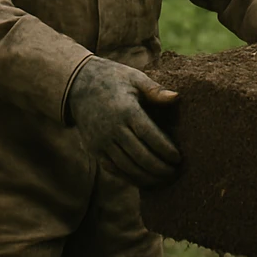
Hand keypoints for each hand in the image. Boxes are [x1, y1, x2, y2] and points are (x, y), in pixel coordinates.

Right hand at [67, 57, 179, 186]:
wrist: (78, 85)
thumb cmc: (113, 79)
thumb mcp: (135, 78)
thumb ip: (155, 90)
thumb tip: (177, 98)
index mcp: (125, 110)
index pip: (149, 135)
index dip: (165, 149)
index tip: (178, 158)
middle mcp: (112, 128)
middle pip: (139, 156)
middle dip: (159, 168)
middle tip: (174, 172)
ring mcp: (101, 141)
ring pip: (127, 166)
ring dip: (146, 177)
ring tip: (163, 179)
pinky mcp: (94, 149)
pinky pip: (113, 169)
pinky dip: (129, 177)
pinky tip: (143, 179)